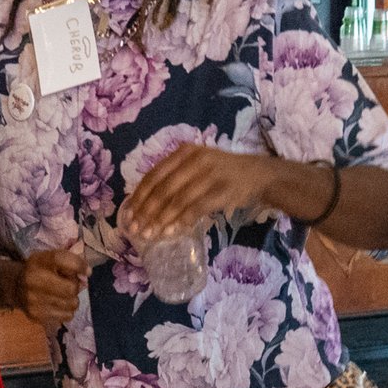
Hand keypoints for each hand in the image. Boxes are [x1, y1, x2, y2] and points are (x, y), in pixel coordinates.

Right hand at [19, 248, 89, 331]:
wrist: (15, 287)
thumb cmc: (40, 270)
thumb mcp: (50, 258)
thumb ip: (69, 261)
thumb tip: (87, 273)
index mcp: (38, 261)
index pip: (62, 260)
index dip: (79, 265)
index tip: (87, 271)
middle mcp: (33, 279)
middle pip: (71, 288)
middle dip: (75, 287)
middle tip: (70, 285)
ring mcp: (33, 300)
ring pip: (71, 304)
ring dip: (72, 300)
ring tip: (63, 295)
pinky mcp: (36, 315)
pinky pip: (66, 316)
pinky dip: (67, 311)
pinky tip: (58, 304)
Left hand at [122, 142, 289, 242]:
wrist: (259, 175)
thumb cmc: (223, 174)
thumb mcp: (198, 166)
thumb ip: (175, 178)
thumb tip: (146, 203)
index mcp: (185, 153)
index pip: (154, 175)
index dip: (139, 196)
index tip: (129, 214)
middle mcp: (195, 160)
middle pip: (163, 189)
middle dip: (146, 211)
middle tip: (135, 229)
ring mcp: (209, 174)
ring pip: (177, 200)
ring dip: (160, 220)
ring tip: (149, 235)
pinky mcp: (222, 191)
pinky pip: (195, 209)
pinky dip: (181, 222)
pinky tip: (171, 233)